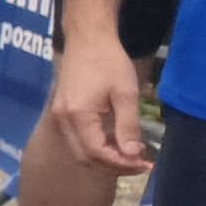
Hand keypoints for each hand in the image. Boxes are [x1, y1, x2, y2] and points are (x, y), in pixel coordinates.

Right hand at [49, 38, 155, 174]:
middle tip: (140, 165)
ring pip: (80, 151)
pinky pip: (78, 140)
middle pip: (85, 158)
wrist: (87, 38)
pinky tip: (115, 142)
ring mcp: (59, 116)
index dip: (121, 164)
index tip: (145, 165)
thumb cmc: (109, 61)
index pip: (97, 153)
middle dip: (113, 166)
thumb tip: (132, 155)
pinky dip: (96, 147)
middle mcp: (63, 120)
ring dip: (105, 159)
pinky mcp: (62, 112)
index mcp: (78, 115)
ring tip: (130, 156)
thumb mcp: (126, 93)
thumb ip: (128, 126)